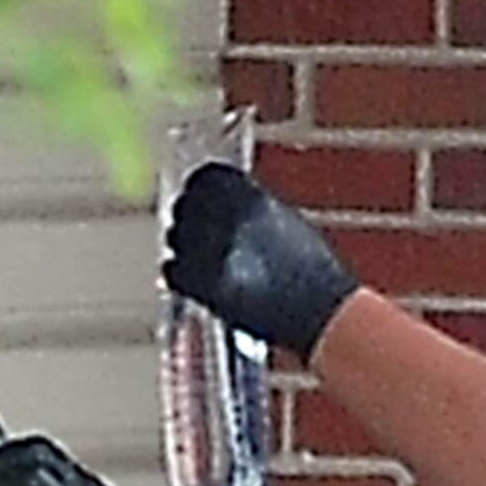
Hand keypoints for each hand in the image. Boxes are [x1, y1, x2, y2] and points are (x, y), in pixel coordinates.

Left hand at [165, 160, 357, 359]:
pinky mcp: (197, 280)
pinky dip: (178, 276)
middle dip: (188, 220)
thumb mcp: (286, 224)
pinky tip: (193, 284)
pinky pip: (171, 270)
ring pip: (174, 236)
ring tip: (199, 262)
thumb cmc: (310, 272)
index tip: (204, 204)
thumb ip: (254, 211)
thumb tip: (239, 212)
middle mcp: (221, 214)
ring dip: (181, 247)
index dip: (202, 191)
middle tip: (198, 238)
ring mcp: (206, 246)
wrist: (314, 308)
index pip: (205, 177)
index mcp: (246, 194)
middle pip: (184, 205)